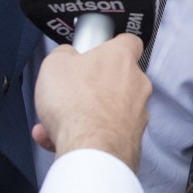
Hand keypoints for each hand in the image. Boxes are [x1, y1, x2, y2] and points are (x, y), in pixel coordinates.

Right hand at [30, 33, 149, 171]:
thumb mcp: (54, 64)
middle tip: (70, 93)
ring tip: (55, 123)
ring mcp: (137, 114)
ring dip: (84, 115)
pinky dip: (86, 136)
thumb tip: (67, 56)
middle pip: (117, 79)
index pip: (129, 42)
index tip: (97, 53)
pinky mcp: (132, 139)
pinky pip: (106, 133)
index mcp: (121, 59)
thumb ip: (64, 55)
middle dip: (93, 87)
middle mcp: (136, 84)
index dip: (112, 46)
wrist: (90, 150)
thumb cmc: (76, 105)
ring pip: (108, 110)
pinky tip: (58, 139)